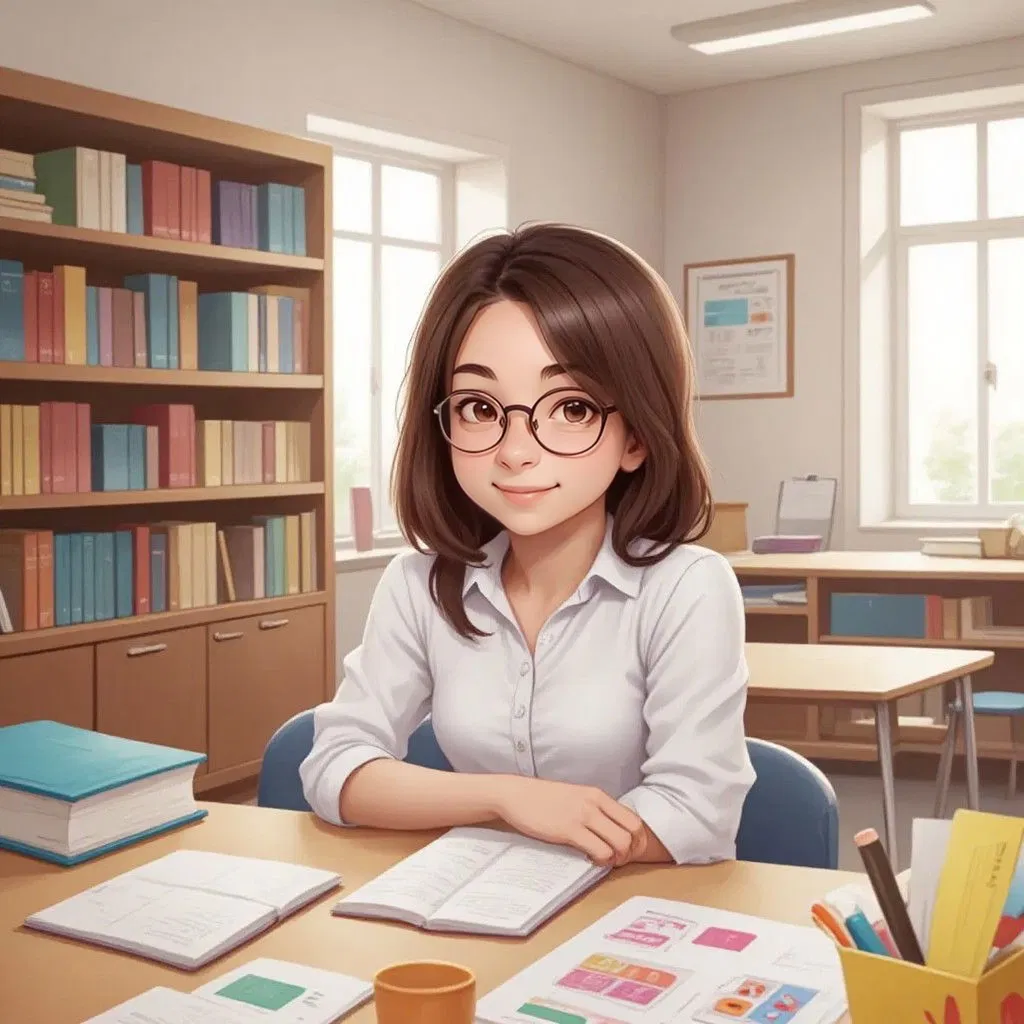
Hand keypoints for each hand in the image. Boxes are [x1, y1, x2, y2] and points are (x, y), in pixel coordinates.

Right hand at [491, 776, 645, 866]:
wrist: (515, 794)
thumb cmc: (543, 799)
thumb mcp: (575, 797)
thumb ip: (594, 809)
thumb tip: (610, 830)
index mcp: (598, 795)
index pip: (634, 819)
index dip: (635, 840)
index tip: (623, 850)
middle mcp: (595, 803)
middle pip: (633, 832)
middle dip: (630, 852)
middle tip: (615, 859)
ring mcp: (583, 815)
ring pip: (621, 843)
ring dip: (616, 858)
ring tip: (601, 860)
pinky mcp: (569, 830)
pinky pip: (600, 850)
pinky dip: (600, 860)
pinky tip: (588, 859)